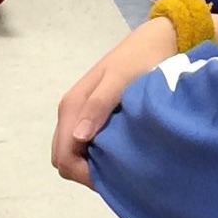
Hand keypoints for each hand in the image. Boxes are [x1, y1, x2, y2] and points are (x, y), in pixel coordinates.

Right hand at [51, 18, 180, 185]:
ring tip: (120, 163)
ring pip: (73, 153)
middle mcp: (70, 111)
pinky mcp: (92, 115)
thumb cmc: (139, 59)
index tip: (110, 177)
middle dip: (84, 172)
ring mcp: (80, 114)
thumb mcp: (121, 80)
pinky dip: (96, 155)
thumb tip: (78, 137)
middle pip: (63, 158)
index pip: (63, 156)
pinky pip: (84, 145)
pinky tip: (119, 152)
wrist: (154, 40)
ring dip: (90, 164)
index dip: (82, 173)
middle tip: (116, 173)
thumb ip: (99, 105)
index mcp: (72, 106)